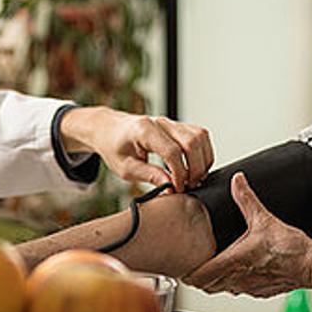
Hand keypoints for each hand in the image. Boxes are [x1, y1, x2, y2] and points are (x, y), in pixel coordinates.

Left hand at [59, 106, 212, 190]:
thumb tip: (171, 187)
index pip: (172, 151)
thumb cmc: (114, 146)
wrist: (108, 129)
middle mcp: (160, 122)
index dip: (179, 174)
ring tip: (193, 178)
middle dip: (195, 168)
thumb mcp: (125, 168)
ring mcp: (171, 122)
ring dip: (202, 160)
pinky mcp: (177, 126)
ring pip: (200, 136)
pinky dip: (202, 153)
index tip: (177, 188)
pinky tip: (194, 167)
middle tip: (188, 186)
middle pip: (192, 142)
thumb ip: (149, 175)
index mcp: (144, 131)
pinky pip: (199, 136)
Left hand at [183, 173, 311, 296]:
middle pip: (208, 286)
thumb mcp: (264, 219)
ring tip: (215, 268)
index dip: (187, 274)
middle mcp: (238, 279)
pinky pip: (241, 290)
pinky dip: (235, 283)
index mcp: (234, 261)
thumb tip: (237, 181)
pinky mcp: (261, 291)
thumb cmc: (290, 248)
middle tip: (195, 266)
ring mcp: (250, 288)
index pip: (200, 277)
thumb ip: (246, 200)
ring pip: (224, 289)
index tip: (182, 267)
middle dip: (200, 277)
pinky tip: (240, 272)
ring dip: (217, 281)